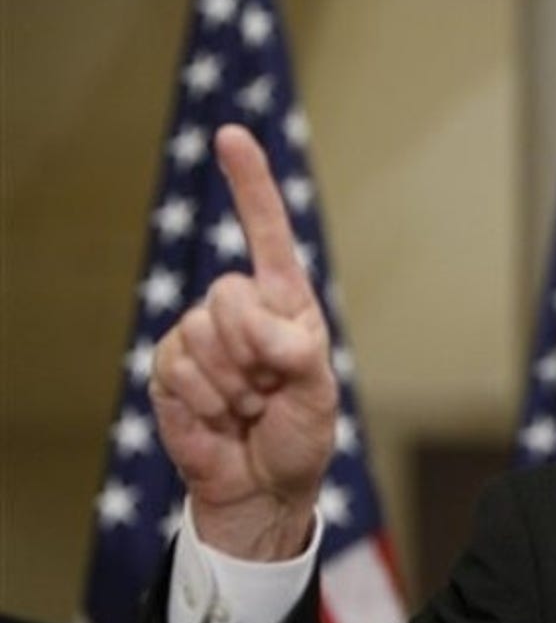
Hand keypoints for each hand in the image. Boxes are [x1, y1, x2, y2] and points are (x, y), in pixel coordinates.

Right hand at [149, 124, 336, 559]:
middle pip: (227, 292)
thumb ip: (296, 353)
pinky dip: (203, 399)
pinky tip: (220, 417)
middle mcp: (242, 310)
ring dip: (230, 382)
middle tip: (268, 389)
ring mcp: (201, 337)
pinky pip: (175, 365)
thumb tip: (259, 329)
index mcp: (286, 303)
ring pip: (198, 331)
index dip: (251, 185)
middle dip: (251, 348)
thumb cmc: (300, 435)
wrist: (263, 486)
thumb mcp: (318, 394)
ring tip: (247, 407)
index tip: (231, 136)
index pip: (268, 234)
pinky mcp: (170, 368)